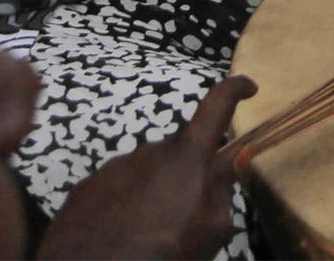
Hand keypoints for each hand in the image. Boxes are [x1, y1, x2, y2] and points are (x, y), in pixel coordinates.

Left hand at [37, 76, 254, 259]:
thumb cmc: (165, 251)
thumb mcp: (212, 227)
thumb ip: (222, 188)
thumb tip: (228, 161)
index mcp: (187, 155)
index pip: (217, 105)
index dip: (234, 90)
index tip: (248, 89)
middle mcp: (150, 150)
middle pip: (178, 153)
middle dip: (186, 175)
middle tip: (185, 215)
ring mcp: (113, 168)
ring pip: (145, 173)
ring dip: (153, 193)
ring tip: (148, 233)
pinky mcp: (84, 190)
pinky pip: (114, 191)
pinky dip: (122, 207)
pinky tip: (119, 237)